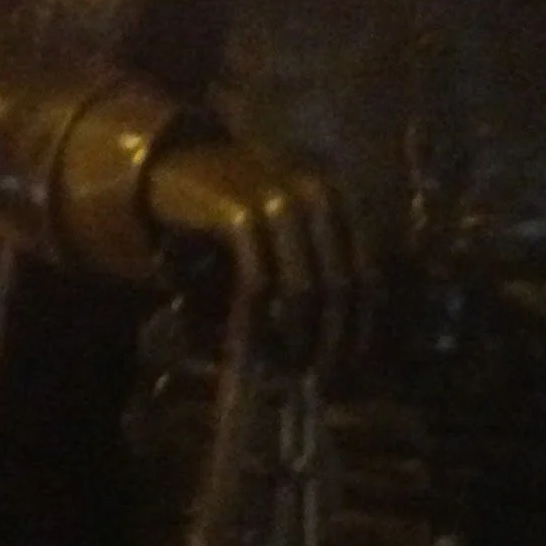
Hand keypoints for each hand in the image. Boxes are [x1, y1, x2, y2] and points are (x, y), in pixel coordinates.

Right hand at [141, 138, 367, 364]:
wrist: (177, 168)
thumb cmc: (238, 207)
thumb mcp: (290, 231)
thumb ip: (319, 265)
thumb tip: (343, 334)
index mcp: (340, 201)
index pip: (368, 272)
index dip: (365, 322)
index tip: (356, 362)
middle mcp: (318, 197)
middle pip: (341, 284)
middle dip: (335, 338)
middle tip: (324, 377)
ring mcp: (279, 202)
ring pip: (304, 287)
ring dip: (300, 335)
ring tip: (293, 366)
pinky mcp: (239, 214)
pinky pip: (258, 281)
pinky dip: (259, 317)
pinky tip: (255, 343)